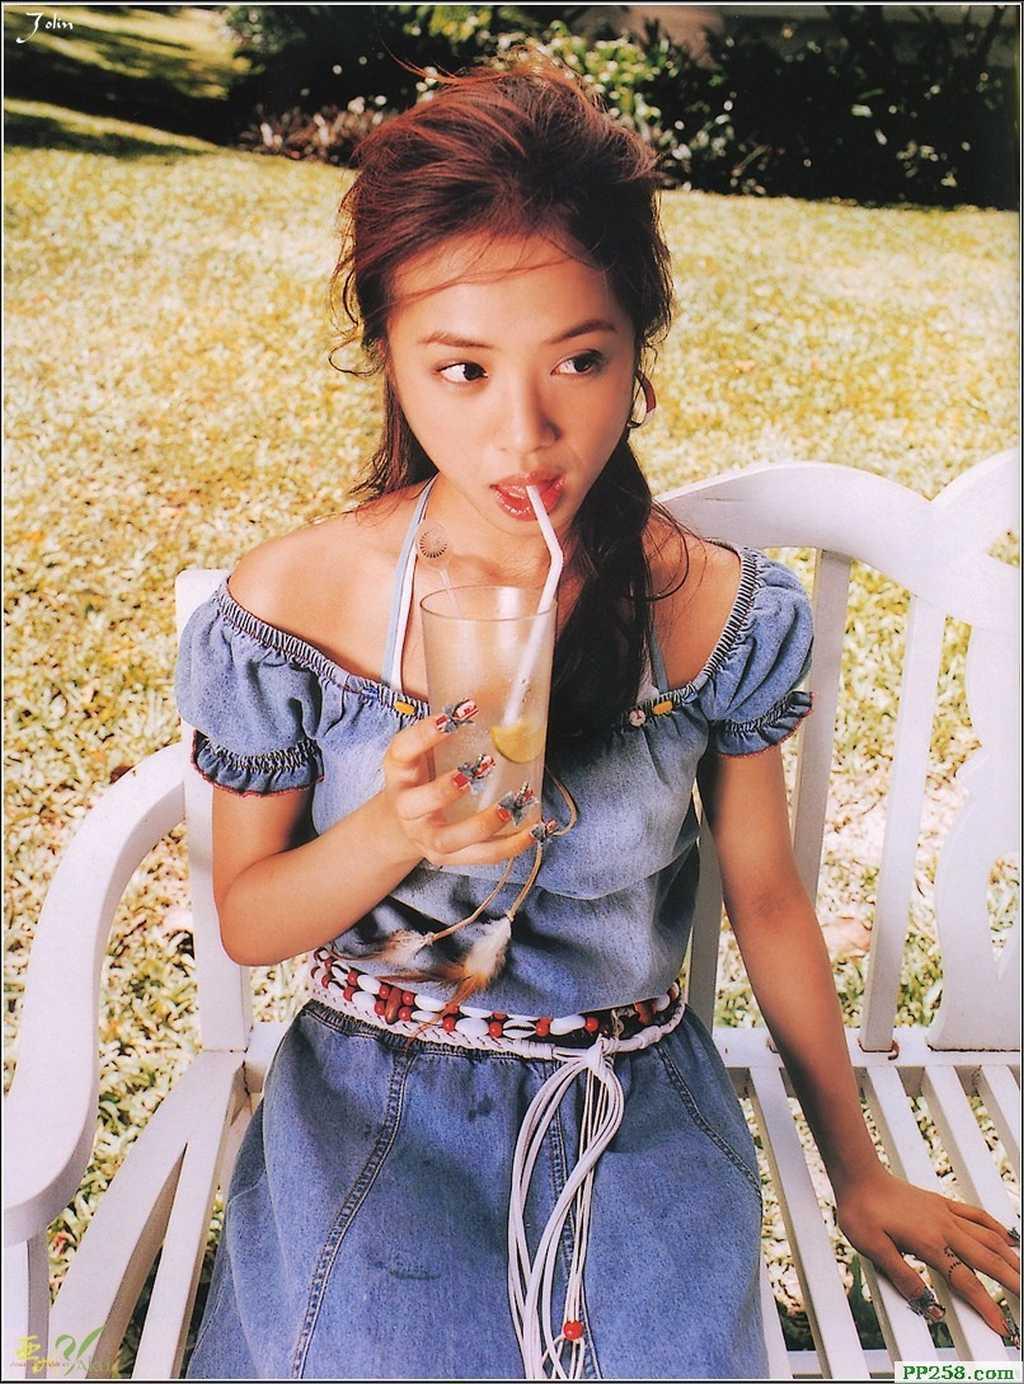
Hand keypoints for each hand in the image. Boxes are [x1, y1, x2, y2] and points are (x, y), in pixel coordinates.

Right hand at [381, 699, 540, 866]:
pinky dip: (512, 845)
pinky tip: (536, 829)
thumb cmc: (424, 776)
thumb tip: (503, 694)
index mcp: (398, 772)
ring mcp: (425, 837)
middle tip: (483, 766)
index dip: (426, 732)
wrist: (404, 823)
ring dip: (483, 824)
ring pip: (449, 839)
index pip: (402, 750)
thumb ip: (452, 730)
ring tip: (511, 805)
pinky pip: (481, 856)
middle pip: (416, 804)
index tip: (457, 713)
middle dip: (447, 788)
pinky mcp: (448, 857)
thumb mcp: (426, 750)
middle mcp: (406, 808)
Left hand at [835, 1167, 1019, 1342]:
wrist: (858, 1176)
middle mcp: (944, 1228)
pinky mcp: (942, 1203)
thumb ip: (903, 1277)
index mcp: (929, 1244)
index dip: (986, 1307)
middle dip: (1012, 1282)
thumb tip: (929, 1305)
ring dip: (1010, 1258)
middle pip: (988, 1260)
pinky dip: (996, 1228)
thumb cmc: (862, 1212)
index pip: (966, 1282)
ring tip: (1022, 1275)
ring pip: (988, 1237)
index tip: (1002, 1327)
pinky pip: (976, 1215)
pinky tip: (1007, 1238)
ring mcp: (945, 1214)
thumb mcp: (873, 1250)